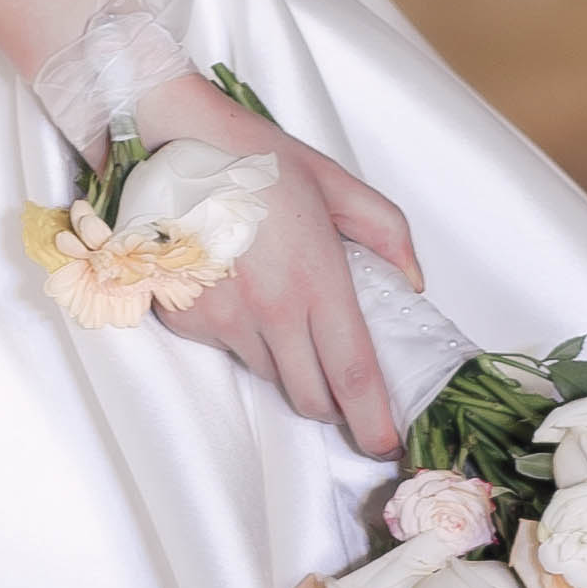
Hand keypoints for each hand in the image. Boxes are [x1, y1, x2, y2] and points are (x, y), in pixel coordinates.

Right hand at [143, 88, 421, 456]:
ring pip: (268, 374)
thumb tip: (412, 282)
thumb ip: (386, 232)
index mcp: (317, 279)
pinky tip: (238, 289)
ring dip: (286, 363)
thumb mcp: (336, 183)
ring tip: (281, 308)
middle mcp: (270, 310)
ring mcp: (223, 319)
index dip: (373, 419)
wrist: (174, 144)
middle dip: (333, 407)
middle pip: (310, 397)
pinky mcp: (186, 319)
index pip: (353, 373)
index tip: (387, 443)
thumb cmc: (258, 160)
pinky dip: (242, 335)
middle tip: (343, 389)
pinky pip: (227, 349)